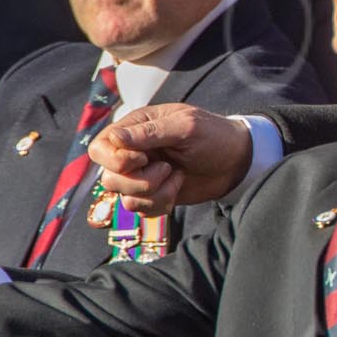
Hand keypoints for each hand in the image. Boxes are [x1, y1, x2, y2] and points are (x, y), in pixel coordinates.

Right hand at [91, 104, 254, 216]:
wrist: (237, 162)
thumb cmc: (214, 135)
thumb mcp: (185, 127)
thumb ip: (150, 132)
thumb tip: (114, 137)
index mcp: (134, 128)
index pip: (99, 148)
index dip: (116, 159)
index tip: (144, 157)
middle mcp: (132, 153)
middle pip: (108, 177)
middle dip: (138, 180)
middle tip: (167, 168)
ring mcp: (141, 176)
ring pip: (124, 197)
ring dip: (154, 192)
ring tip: (176, 175)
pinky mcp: (152, 195)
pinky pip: (141, 210)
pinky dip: (161, 203)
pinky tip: (178, 187)